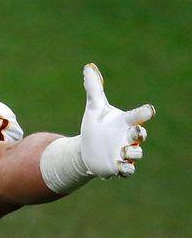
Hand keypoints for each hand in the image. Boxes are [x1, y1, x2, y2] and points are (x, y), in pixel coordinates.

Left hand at [80, 63, 154, 177]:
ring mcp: (125, 153)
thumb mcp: (93, 108)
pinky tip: (118, 167)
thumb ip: (94, 89)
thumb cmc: (96, 126)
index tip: (149, 110)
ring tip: (123, 152)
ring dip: (132, 153)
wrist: (88, 150)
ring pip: (136, 154)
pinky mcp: (118, 167)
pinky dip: (125, 170)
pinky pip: (127, 171)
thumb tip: (88, 67)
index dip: (143, 113)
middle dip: (139, 134)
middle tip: (135, 131)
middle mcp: (128, 137)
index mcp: (124, 122)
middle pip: (140, 135)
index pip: (136, 116)